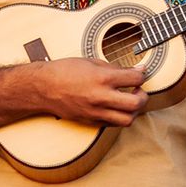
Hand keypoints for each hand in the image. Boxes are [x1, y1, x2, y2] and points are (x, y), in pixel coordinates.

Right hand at [32, 58, 148, 126]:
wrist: (42, 87)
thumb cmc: (64, 70)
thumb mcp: (92, 62)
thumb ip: (116, 68)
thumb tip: (136, 70)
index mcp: (103, 78)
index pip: (136, 79)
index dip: (141, 74)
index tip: (139, 72)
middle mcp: (101, 97)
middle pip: (137, 103)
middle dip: (143, 96)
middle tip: (138, 90)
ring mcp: (95, 111)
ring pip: (127, 120)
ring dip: (134, 111)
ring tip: (128, 101)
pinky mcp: (90, 121)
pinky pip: (113, 124)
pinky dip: (119, 117)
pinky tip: (115, 108)